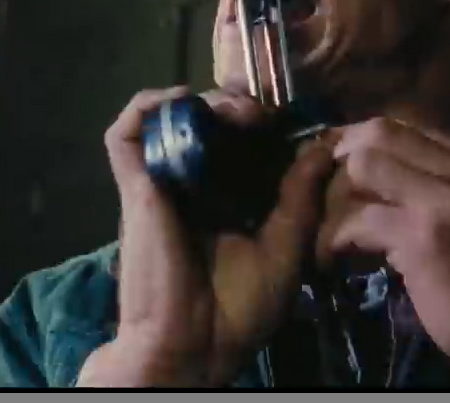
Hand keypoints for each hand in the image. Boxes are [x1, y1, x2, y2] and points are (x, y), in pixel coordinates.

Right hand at [79, 86, 334, 386]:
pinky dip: (148, 107)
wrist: (192, 347)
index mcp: (229, 202)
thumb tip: (324, 148)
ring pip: (171, 118)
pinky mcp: (135, 186)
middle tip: (264, 115)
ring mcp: (163, 183)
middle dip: (239, 106)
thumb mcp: (286, 249)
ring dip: (203, 101)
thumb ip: (300, 197)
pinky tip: (182, 102)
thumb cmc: (239, 309)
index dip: (264, 123)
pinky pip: (125, 135)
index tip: (295, 120)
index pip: (243, 144)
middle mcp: (195, 186)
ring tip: (235, 112)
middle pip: (209, 122)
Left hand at [316, 117, 449, 386]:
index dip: (360, 141)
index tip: (338, 166)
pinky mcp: (425, 236)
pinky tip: (336, 256)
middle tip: (327, 194)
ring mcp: (447, 200)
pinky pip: (360, 219)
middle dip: (343, 160)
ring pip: (365, 166)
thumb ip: (437, 183)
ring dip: (338, 199)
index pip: (403, 126)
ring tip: (332, 229)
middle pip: (380, 133)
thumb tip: (373, 163)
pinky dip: (338, 238)